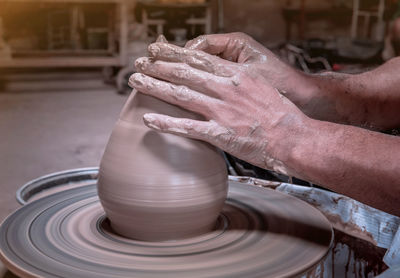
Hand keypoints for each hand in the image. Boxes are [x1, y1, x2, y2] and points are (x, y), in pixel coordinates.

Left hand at [129, 40, 308, 175]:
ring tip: (135, 81)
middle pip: (184, 72)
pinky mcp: (220, 134)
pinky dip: (166, 122)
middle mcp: (226, 89)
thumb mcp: (261, 86)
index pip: (198, 58)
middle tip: (138, 62)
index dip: (174, 52)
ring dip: (154, 86)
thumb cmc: (280, 113)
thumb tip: (221, 76)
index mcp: (236, 75)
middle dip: (157, 66)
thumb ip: (238, 81)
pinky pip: (187, 127)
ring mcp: (221, 111)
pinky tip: (148, 118)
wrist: (295, 138)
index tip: (157, 48)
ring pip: (181, 94)